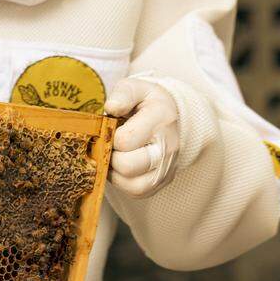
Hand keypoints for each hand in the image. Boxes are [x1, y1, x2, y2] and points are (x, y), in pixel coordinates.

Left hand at [104, 76, 179, 197]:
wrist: (168, 116)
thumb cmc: (145, 102)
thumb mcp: (134, 87)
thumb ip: (122, 94)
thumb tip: (111, 108)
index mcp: (162, 120)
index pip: (124, 140)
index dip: (109, 136)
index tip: (111, 128)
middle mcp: (169, 147)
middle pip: (127, 166)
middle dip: (111, 155)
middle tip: (111, 144)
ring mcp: (168, 168)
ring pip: (132, 185)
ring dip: (115, 172)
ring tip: (115, 155)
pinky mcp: (162, 182)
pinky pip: (137, 192)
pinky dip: (123, 182)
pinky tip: (121, 166)